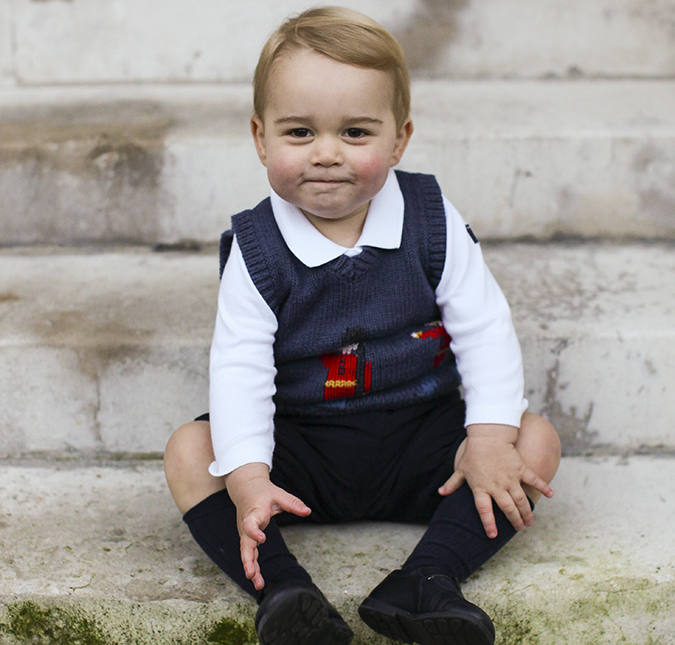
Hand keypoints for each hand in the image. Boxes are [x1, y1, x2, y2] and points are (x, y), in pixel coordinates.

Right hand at [225, 463, 310, 589]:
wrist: (246, 489)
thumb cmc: (263, 492)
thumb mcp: (279, 494)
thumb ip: (293, 503)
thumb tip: (308, 511)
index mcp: (254, 513)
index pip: (250, 523)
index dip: (254, 531)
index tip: (262, 538)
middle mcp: (246, 525)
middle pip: (245, 544)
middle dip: (247, 559)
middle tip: (250, 574)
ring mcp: (245, 533)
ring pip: (246, 552)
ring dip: (251, 568)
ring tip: (258, 584)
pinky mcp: (248, 538)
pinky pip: (249, 553)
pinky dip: (253, 566)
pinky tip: (258, 580)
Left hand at [439, 424, 552, 537]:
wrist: (488, 435)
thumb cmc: (473, 453)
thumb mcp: (461, 469)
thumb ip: (452, 484)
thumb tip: (440, 493)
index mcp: (481, 487)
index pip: (484, 510)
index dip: (488, 523)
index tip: (492, 535)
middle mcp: (497, 486)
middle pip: (507, 509)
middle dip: (514, 521)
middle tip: (520, 529)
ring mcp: (510, 478)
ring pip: (521, 500)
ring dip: (526, 512)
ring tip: (530, 522)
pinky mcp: (521, 469)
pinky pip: (534, 480)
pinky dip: (543, 487)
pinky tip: (551, 495)